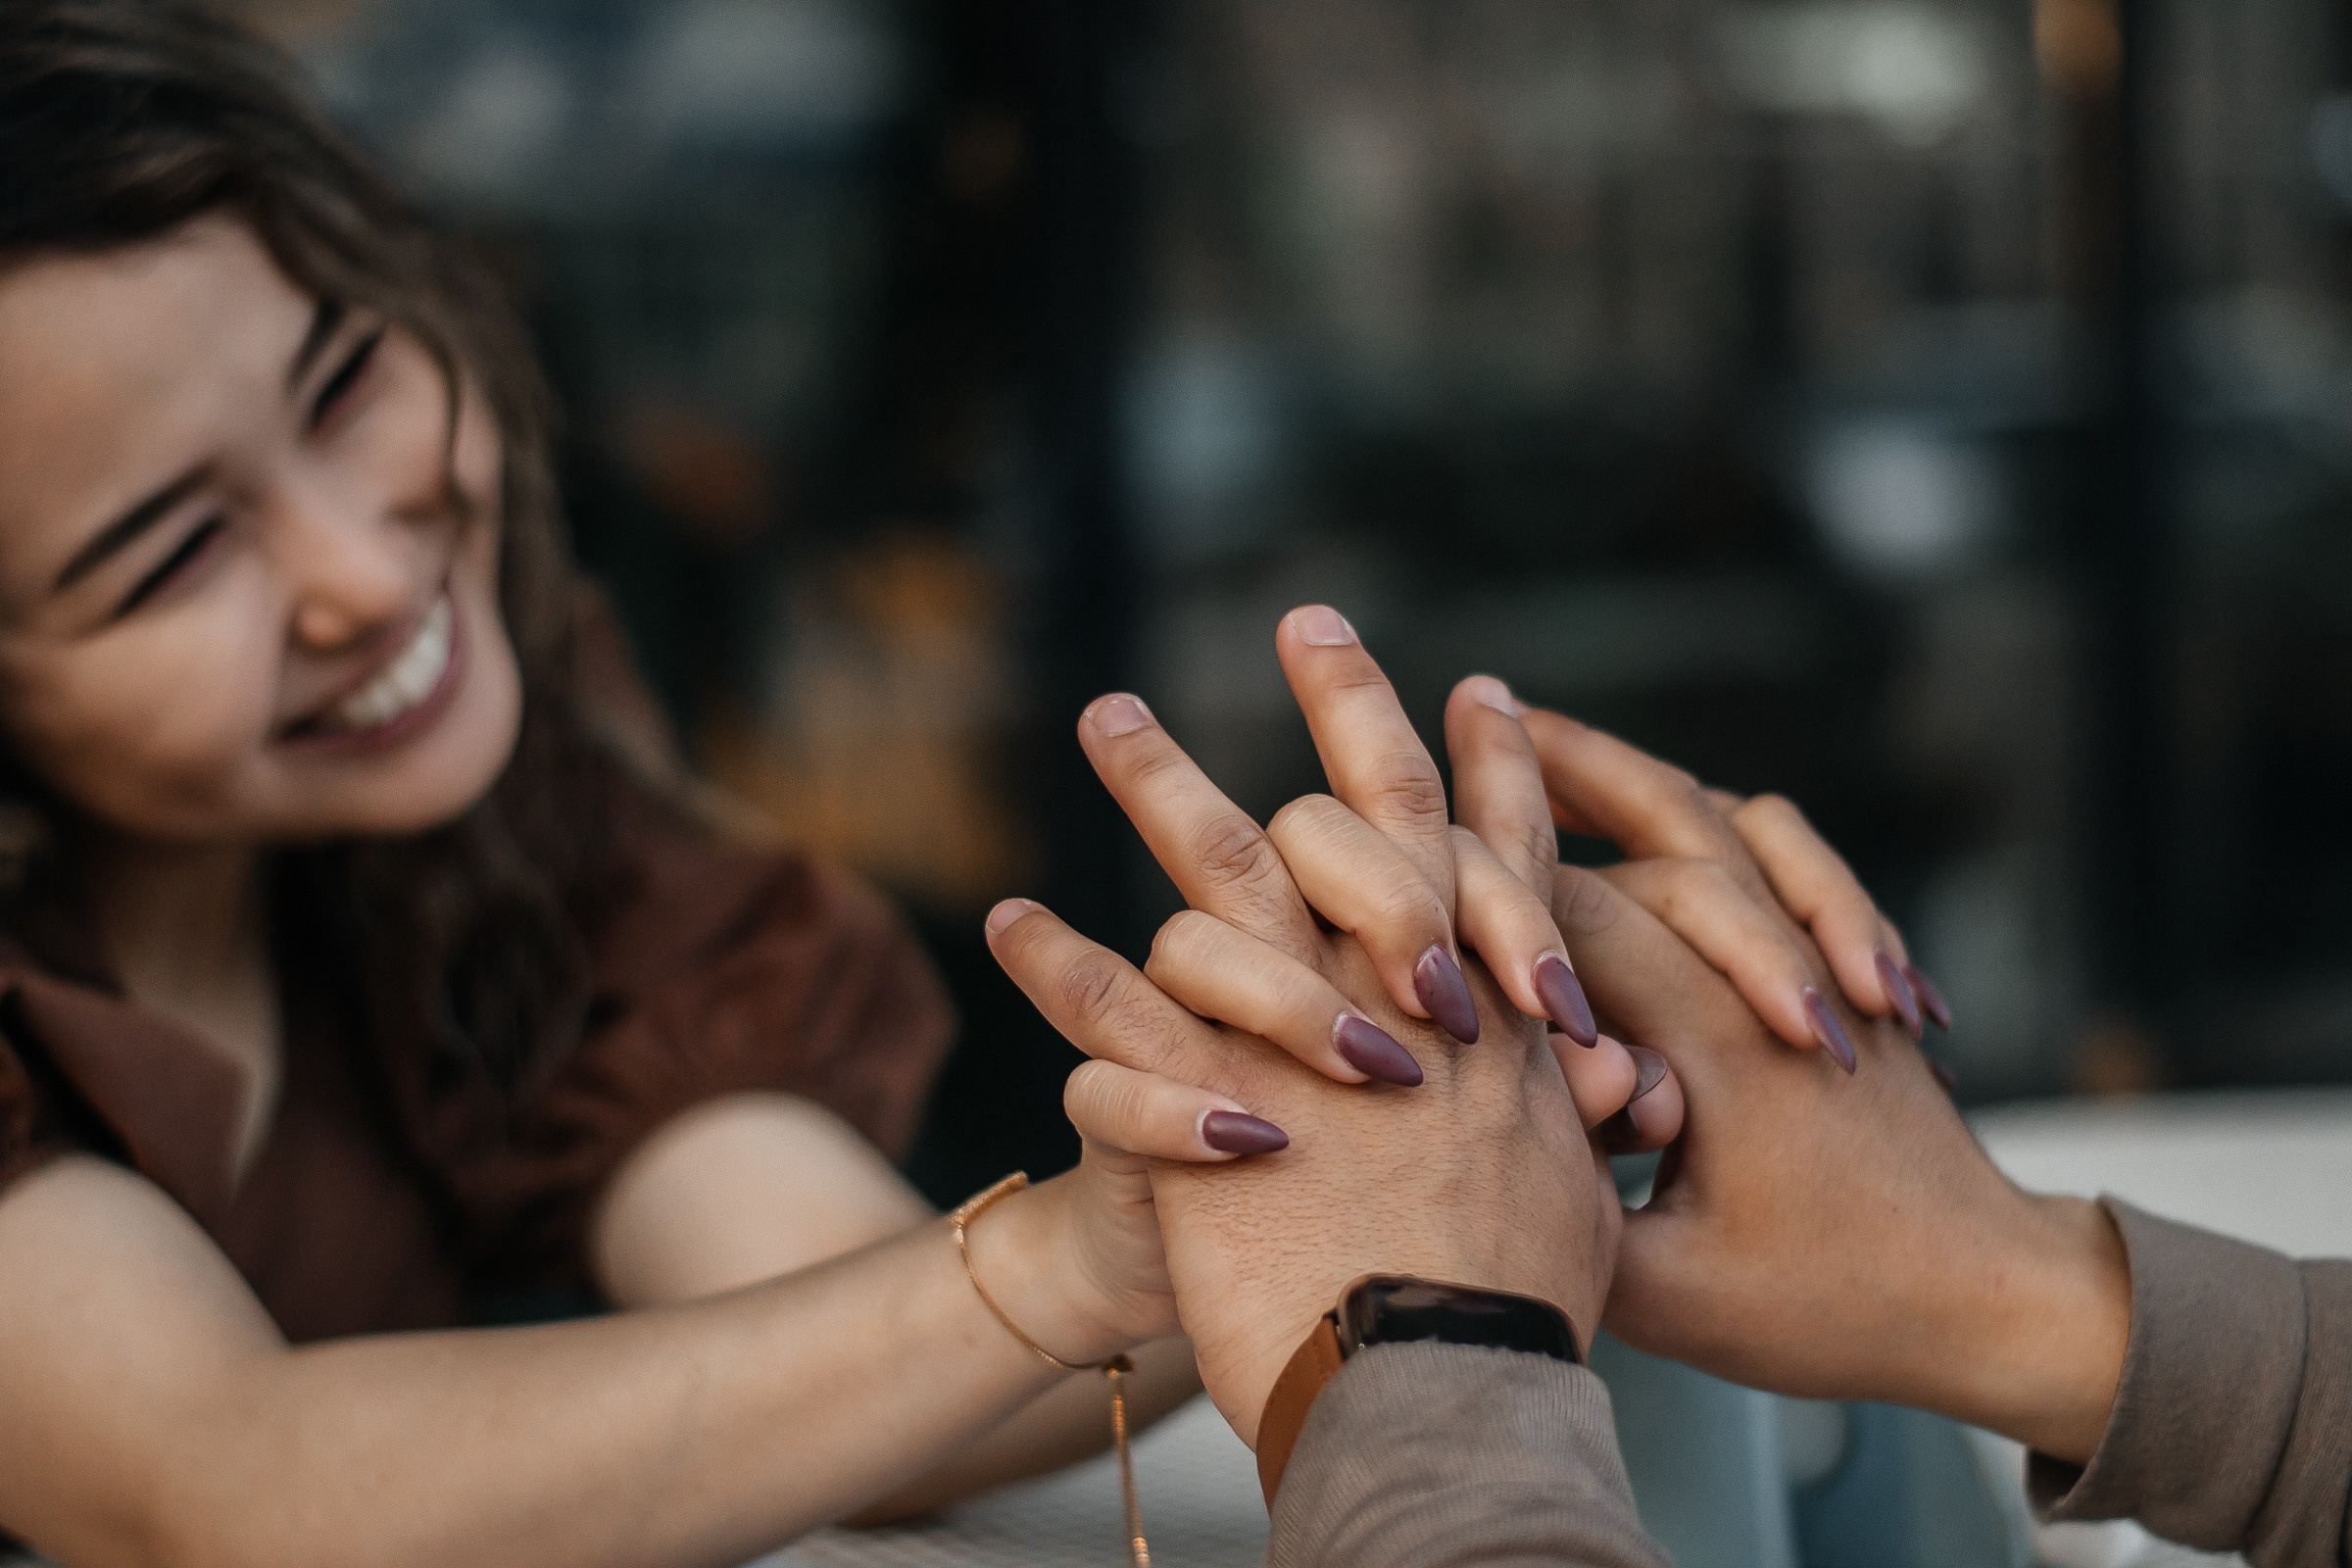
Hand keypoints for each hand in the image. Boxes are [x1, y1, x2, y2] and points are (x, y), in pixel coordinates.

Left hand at [989, 609, 1636, 1440]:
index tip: (1477, 689)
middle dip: (1346, 700)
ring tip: (1110, 710)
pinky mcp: (1200, 1090)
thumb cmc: (1515, 1306)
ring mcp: (1296, 1028)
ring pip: (1220, 867)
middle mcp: (1398, 986)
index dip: (1492, 763)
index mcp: (1492, 1006)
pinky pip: (1108, 1002)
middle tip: (1313, 618)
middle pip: (1365, 809)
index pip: (1501, 848)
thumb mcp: (1578, 1187)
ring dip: (1160, 777)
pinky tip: (1008, 916)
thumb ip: (1581, 1111)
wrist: (1445, 1384)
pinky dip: (1053, 958)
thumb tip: (1625, 1077)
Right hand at [1527, 715, 2129, 1464]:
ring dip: (1638, 773)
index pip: (1579, 913)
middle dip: (1561, 765)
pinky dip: (1723, 821)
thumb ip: (1564, 1202)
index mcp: (1720, 1035)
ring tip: (1551, 741)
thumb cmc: (1832, 1305)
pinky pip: (1787, 854)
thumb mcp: (1670, 1293)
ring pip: (1726, 820)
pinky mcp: (1847, 968)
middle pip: (1659, 821)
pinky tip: (1673, 817)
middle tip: (1477, 710)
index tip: (1416, 850)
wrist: (1991, 1299)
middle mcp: (1772, 970)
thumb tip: (1472, 1125)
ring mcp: (1820, 958)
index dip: (1488, 882)